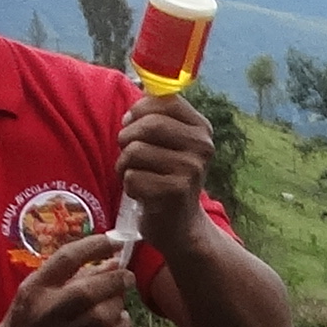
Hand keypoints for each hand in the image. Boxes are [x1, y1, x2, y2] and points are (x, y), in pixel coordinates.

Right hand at [0, 234, 139, 326]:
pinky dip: (123, 326)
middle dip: (116, 279)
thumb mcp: (37, 291)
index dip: (96, 246)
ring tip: (118, 301)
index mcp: (35, 288)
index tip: (116, 242)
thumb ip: (73, 275)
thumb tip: (114, 261)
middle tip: (127, 277)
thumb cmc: (27, 321)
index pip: (67, 258)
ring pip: (103, 316)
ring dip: (118, 304)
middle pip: (89, 290)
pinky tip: (119, 321)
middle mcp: (48, 311)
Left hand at [119, 92, 215, 248]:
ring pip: (135, 152)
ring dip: (124, 166)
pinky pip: (132, 178)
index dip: (138, 111)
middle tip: (128, 155)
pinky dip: (129, 187)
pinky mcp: (175, 192)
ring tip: (136, 176)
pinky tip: (142, 194)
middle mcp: (202, 146)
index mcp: (201, 128)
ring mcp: (191, 169)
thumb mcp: (171, 144)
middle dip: (126, 139)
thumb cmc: (167, 178)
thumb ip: (157, 118)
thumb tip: (135, 102)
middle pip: (147, 125)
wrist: (181, 225)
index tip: (132, 125)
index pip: (164, 101)